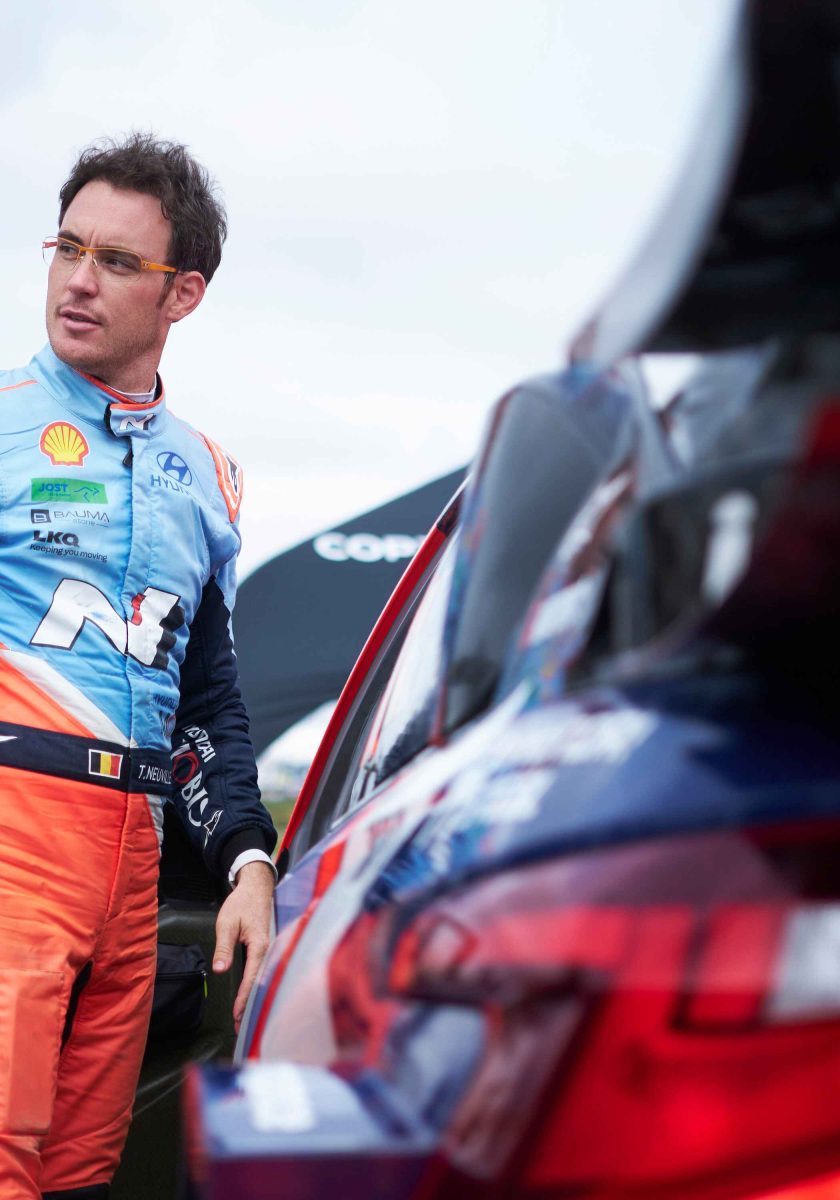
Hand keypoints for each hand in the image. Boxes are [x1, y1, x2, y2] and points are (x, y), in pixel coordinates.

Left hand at [213, 861, 275, 1031]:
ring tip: (243, 1019)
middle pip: (260, 983)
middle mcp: (269, 950)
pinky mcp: (266, 949)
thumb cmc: (241, 903)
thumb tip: (220, 970)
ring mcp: (269, 950)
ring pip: (262, 979)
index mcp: (261, 945)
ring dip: (253, 998)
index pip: (252, 977)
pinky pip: (262, 972)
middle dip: (251, 1006)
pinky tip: (250, 997)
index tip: (238, 1015)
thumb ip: (224, 948)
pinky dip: (255, 987)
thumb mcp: (227, 924)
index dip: (244, 998)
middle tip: (240, 1028)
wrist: (257, 887)